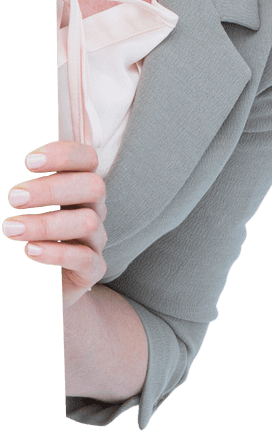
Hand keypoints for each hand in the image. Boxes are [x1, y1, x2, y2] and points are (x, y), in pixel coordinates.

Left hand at [2, 140, 106, 308]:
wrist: (35, 284)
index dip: (64, 155)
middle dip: (52, 189)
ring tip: (11, 228)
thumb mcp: (21, 207)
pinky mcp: (92, 269)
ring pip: (87, 222)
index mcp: (79, 185)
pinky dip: (56, 253)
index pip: (87, 158)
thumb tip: (2, 171)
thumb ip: (18, 191)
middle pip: (92, 186)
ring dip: (46, 223)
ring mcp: (96, 239)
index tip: (29, 162)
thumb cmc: (25, 234)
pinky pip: (84, 258)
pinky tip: (30, 250)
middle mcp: (93, 207)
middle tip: (14, 198)